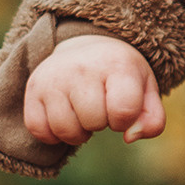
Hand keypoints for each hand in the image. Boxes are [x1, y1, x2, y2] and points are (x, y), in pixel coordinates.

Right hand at [25, 34, 165, 144]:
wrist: (86, 47)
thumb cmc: (119, 77)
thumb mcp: (145, 90)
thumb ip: (152, 119)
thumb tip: (129, 137)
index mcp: (116, 64)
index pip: (123, 111)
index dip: (125, 120)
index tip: (122, 108)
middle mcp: (82, 67)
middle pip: (93, 121)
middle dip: (101, 123)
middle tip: (100, 106)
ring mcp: (54, 77)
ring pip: (65, 130)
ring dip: (78, 132)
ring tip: (83, 113)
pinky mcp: (33, 88)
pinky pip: (39, 130)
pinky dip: (53, 134)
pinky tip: (64, 117)